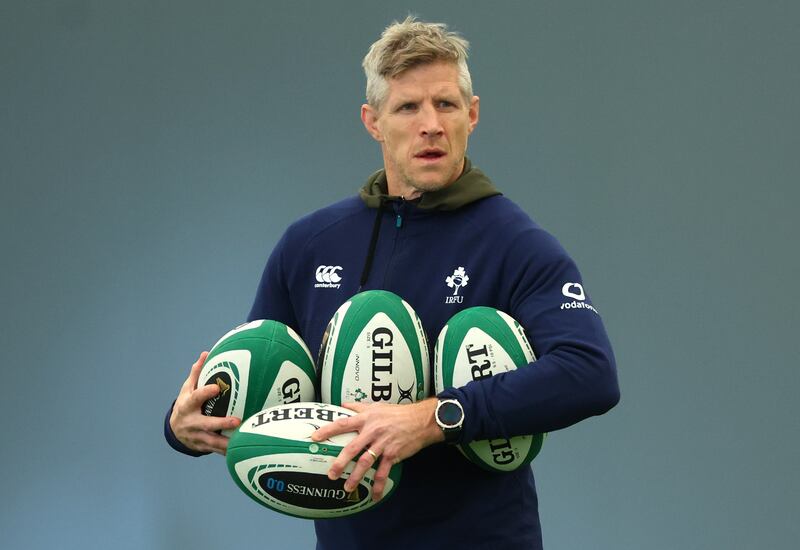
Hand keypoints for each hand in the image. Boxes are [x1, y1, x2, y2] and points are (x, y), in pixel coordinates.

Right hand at [169, 351, 240, 454]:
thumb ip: (197, 373)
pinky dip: (226, 451)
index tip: (217, 387)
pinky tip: (240, 450)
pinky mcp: (202, 446)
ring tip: (241, 441)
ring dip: (226, 443)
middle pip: (206, 424)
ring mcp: (196, 436)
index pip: (195, 398)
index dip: (205, 393)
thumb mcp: (187, 389)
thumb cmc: (186, 404)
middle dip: (221, 423)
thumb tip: (205, 353)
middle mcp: (191, 422)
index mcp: (187, 406)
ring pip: (212, 441)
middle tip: (236, 421)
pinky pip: (216, 450)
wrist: (174, 430)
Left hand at [311, 399, 443, 500]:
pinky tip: (374, 495)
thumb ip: (359, 407)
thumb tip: (343, 404)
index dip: (328, 430)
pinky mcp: (393, 454)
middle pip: (352, 448)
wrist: (421, 421)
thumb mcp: (378, 406)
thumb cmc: (398, 413)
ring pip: (366, 462)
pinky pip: (383, 472)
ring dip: (356, 477)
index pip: (344, 423)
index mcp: (367, 418)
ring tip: (347, 487)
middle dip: (340, 462)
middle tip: (331, 473)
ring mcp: (383, 444)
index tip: (315, 437)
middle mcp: (373, 431)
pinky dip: (378, 485)